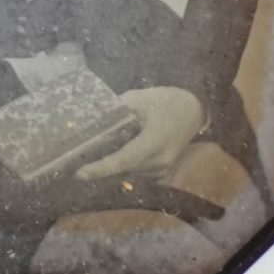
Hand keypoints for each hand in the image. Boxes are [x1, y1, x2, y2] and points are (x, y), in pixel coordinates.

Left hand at [77, 85, 205, 182]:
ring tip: (97, 155)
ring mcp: (163, 170)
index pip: (122, 160)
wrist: (195, 110)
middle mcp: (159, 161)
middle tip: (77, 161)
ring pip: (129, 173)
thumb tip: (92, 117)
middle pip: (123, 169)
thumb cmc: (168, 101)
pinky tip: (117, 156)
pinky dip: (126, 168)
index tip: (79, 173)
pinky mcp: (164, 173)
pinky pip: (138, 174)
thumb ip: (117, 109)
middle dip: (101, 166)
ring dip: (114, 167)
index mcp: (154, 142)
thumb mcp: (141, 98)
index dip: (100, 168)